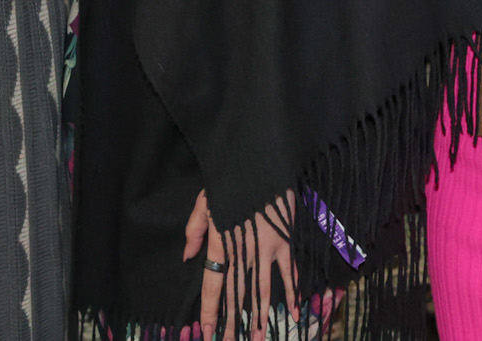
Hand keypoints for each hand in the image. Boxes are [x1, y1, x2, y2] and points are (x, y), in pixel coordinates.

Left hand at [185, 188, 297, 340]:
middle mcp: (242, 251)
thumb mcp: (204, 201)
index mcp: (219, 243)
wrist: (256, 159)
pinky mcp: (283, 240)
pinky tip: (293, 312)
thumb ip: (195, 230)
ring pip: (261, 289)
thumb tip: (188, 256)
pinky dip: (292, 292)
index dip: (211, 311)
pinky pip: (288, 271)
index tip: (208, 333)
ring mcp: (265, 248)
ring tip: (259, 338)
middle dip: (233, 322)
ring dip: (261, 316)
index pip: (213, 285)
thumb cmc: (227, 178)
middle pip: (236, 294)